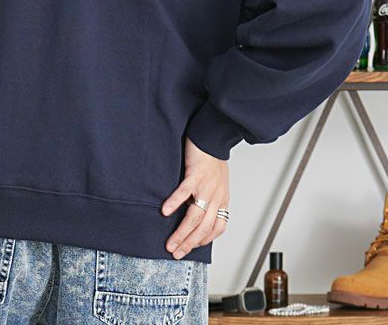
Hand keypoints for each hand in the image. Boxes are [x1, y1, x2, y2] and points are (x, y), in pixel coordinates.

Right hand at [161, 136, 228, 258]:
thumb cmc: (213, 157)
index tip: (190, 247)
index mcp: (222, 198)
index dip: (203, 241)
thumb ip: (209, 197)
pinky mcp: (196, 173)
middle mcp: (217, 195)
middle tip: (175, 252)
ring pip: (195, 216)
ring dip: (181, 232)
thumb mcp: (217, 182)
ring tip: (170, 242)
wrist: (214, 135)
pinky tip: (165, 211)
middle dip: (189, 243)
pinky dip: (175, 203)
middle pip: (204, 227)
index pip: (217, 228)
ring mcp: (207, 185)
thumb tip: (196, 214)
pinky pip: (185, 192)